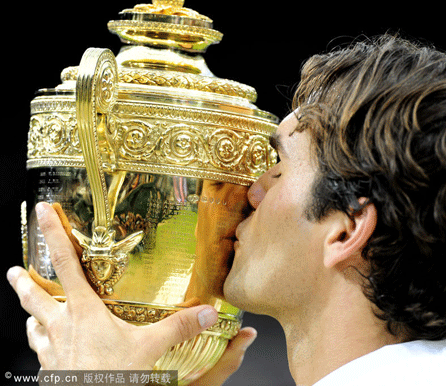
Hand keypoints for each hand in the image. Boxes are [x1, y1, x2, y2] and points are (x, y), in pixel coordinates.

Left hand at [7, 202, 255, 383]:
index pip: (66, 264)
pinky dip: (41, 345)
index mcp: (83, 311)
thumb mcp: (149, 348)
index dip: (53, 235)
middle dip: (24, 281)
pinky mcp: (50, 370)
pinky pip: (40, 352)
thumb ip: (178, 327)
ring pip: (33, 325)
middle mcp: (61, 326)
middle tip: (14, 271)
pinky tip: (46, 348)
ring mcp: (51, 350)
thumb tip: (206, 313)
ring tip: (30, 312)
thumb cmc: (112, 377)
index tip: (42, 213)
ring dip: (31, 315)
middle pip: (36, 296)